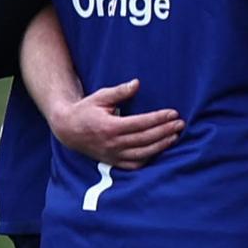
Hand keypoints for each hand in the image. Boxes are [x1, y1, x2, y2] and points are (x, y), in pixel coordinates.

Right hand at [47, 79, 182, 169]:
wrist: (67, 130)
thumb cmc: (85, 110)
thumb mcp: (100, 97)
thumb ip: (119, 91)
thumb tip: (137, 83)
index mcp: (109, 126)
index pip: (140, 123)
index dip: (158, 118)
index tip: (173, 113)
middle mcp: (112, 143)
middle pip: (145, 138)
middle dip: (165, 131)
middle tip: (180, 124)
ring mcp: (113, 155)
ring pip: (142, 153)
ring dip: (161, 145)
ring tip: (175, 136)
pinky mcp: (113, 162)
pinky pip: (134, 164)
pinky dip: (149, 158)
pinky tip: (160, 149)